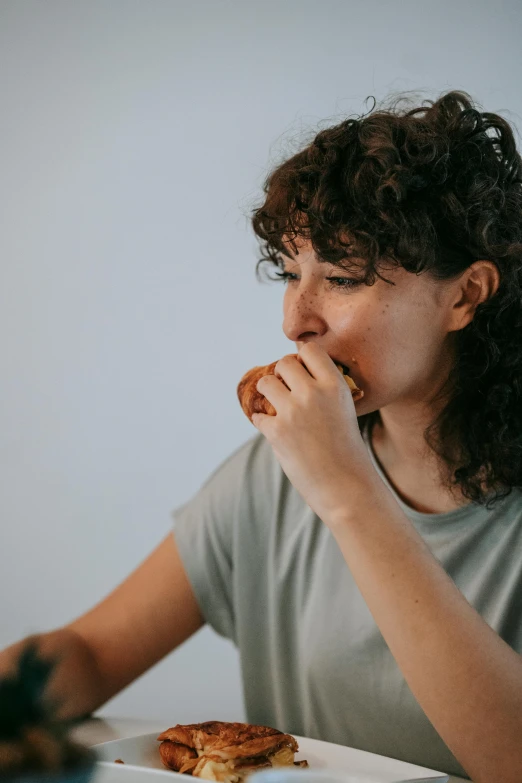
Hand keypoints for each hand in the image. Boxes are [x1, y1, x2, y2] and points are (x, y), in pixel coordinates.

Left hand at [251, 343, 379, 524]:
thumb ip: (325, 389)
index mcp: (335, 385)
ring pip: (266, 383)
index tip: (300, 371)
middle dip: (282, 374)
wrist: (346, 486)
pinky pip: (258, 415)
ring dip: (266, 392)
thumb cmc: (346, 449)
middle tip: (285, 389)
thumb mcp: (345, 409)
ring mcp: (293, 411)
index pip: (310, 350)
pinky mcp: (277, 432)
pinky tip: (271, 428)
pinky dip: (262, 421)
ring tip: (273, 403)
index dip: (301, 358)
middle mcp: (313, 393)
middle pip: (284, 363)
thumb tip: (294, 370)